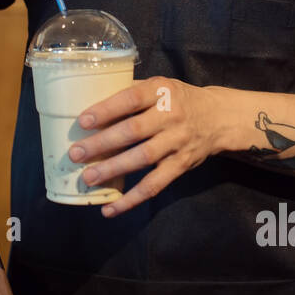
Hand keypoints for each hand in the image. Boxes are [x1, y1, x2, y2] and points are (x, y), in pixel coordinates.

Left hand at [68, 77, 228, 216]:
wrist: (218, 117)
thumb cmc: (178, 100)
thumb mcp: (159, 86)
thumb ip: (131, 92)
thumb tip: (88, 102)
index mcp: (161, 91)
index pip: (131, 99)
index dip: (107, 110)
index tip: (83, 122)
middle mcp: (170, 116)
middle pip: (133, 131)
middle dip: (102, 143)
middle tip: (76, 154)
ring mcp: (177, 142)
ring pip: (142, 158)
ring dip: (113, 169)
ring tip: (89, 177)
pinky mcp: (181, 165)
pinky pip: (155, 185)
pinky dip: (132, 199)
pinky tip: (110, 208)